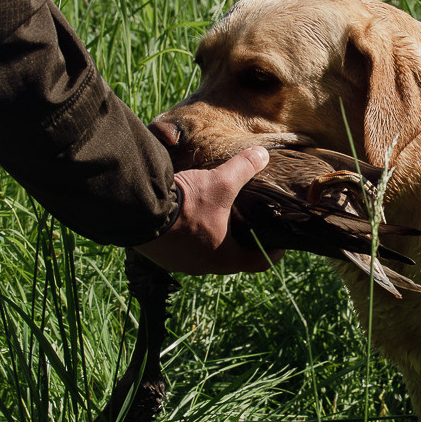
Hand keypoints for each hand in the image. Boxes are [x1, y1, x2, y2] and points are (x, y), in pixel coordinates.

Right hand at [134, 146, 283, 273]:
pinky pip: (183, 250)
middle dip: (241, 243)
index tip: (279, 244)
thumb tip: (263, 154)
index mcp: (225, 257)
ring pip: (205, 255)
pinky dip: (190, 239)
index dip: (272, 252)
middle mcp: (204, 267)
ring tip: (218, 221)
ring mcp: (181, 264)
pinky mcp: (162, 257)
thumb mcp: (221, 182)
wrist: (141, 209)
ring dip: (212, 241)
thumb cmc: (188, 202)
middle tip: (249, 227)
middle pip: (231, 259)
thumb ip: (244, 168)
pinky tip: (190, 221)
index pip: (259, 262)